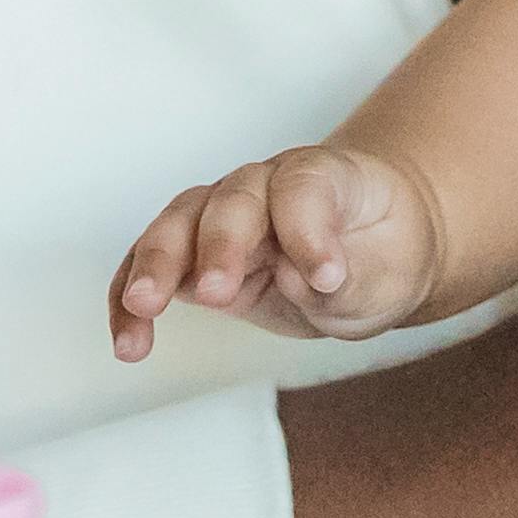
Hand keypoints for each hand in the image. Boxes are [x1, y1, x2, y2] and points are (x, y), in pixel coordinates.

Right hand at [111, 146, 444, 355]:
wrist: (368, 250)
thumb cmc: (378, 251)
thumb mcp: (388, 272)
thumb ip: (348, 276)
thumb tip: (292, 275)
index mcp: (321, 176)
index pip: (304, 189)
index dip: (309, 232)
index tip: (326, 278)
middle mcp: (262, 186)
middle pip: (231, 201)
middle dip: (220, 246)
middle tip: (216, 292)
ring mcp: (220, 215)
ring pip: (177, 226)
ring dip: (156, 265)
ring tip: (143, 307)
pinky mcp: (193, 256)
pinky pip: (150, 268)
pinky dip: (131, 300)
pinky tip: (129, 341)